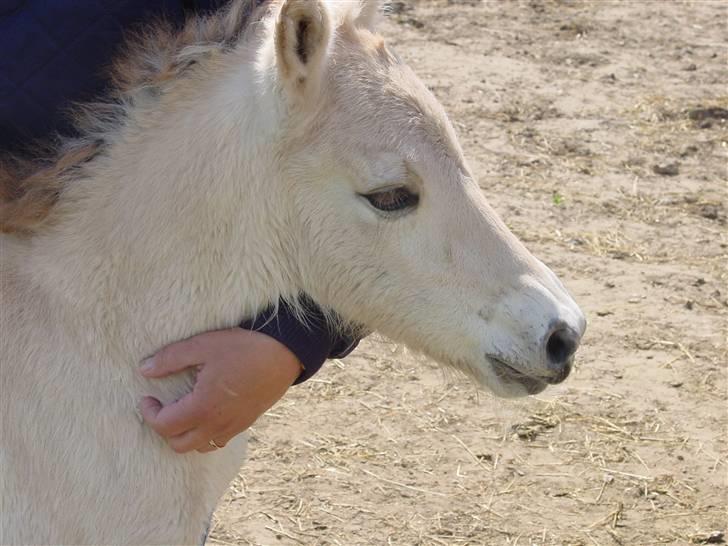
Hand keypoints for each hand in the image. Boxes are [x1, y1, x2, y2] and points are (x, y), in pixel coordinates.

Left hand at [138, 328, 301, 452]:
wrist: (285, 354)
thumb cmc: (244, 348)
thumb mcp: (203, 346)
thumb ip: (171, 359)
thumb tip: (144, 369)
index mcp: (203, 407)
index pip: (164, 426)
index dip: (149, 413)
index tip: (147, 397)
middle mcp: (217, 424)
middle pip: (179, 445)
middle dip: (164, 429)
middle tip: (162, 406)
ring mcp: (234, 426)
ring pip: (200, 447)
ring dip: (185, 435)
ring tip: (183, 412)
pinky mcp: (246, 423)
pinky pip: (219, 440)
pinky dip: (206, 434)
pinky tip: (207, 413)